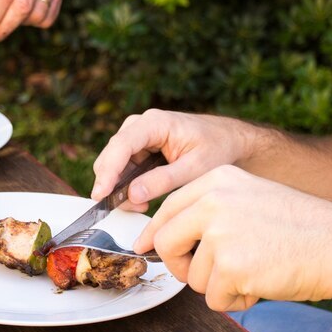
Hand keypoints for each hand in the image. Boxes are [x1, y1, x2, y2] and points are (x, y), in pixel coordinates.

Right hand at [90, 110, 261, 211]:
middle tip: (132, 208)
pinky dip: (127, 185)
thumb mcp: (195, 168)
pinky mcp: (139, 148)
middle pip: (112, 155)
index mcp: (155, 123)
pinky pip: (123, 168)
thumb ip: (164, 180)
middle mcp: (141, 125)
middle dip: (114, 184)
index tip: (101, 195)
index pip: (122, 145)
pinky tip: (142, 199)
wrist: (230, 140)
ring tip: (142, 205)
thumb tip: (132, 194)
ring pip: (113, 163)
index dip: (109, 171)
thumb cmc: (218, 148)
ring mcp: (138, 136)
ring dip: (120, 187)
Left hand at [134, 164, 331, 310]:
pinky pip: (213, 299)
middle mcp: (213, 201)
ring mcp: (220, 233)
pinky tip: (261, 286)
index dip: (154, 233)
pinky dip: (235, 302)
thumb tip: (163, 238)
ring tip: (254, 274)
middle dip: (179, 266)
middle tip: (204, 276)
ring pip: (191, 277)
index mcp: (217, 179)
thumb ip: (210, 211)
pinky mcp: (231, 266)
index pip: (168, 208)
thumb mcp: (251, 198)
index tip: (144, 248)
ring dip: (218, 287)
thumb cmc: (301, 228)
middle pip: (165, 243)